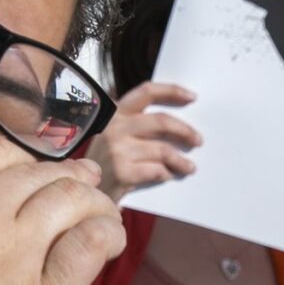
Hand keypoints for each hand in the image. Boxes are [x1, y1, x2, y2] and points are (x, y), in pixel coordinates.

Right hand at [90, 81, 200, 200]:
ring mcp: (117, 150)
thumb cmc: (106, 164)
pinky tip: (169, 176)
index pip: (146, 92)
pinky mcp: (122, 172)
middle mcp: (115, 128)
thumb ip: (138, 126)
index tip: (193, 97)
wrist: (84, 193)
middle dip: (185, 130)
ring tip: (190, 167)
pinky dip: (167, 174)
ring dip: (181, 160)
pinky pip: (157, 171)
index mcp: (115, 113)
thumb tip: (179, 125)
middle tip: (198, 140)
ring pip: (163, 150)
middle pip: (161, 121)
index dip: (172, 91)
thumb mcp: (115, 137)